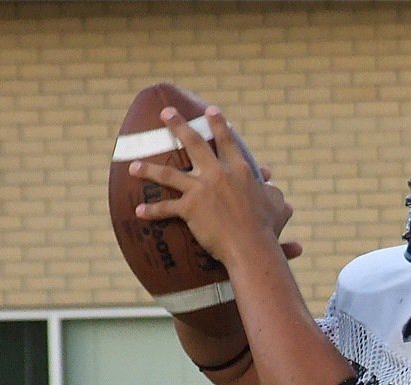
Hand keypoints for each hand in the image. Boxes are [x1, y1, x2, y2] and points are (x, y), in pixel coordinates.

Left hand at [129, 105, 301, 264]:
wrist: (252, 246)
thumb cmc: (268, 228)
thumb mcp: (278, 206)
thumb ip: (275, 194)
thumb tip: (275, 191)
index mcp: (239, 170)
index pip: (227, 141)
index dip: (218, 124)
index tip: (210, 111)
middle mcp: (218, 174)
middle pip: (194, 144)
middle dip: (178, 125)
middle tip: (166, 113)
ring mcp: (201, 190)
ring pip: (169, 174)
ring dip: (149, 168)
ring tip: (132, 165)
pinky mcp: (190, 209)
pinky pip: (166, 209)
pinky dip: (152, 211)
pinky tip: (139, 211)